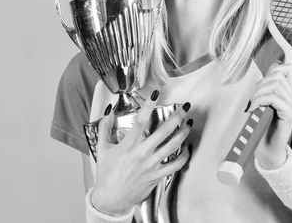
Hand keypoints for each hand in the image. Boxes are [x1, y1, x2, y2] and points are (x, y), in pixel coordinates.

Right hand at [91, 92, 191, 215]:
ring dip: (183, 133)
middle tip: (185, 107)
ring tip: (189, 123)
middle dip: (177, 117)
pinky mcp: (158, 175)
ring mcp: (151, 164)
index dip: (149, 106)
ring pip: (173, 146)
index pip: (141, 121)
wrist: (111, 198)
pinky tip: (187, 148)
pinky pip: (176, 165)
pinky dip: (184, 156)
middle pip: (163, 131)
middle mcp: (142, 153)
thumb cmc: (107, 174)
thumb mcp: (102, 148)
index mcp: (128, 145)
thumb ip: (105, 127)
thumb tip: (109, 110)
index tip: (156, 94)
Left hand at [250, 62, 291, 169]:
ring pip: (275, 85)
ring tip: (252, 104)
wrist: (268, 150)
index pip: (288, 69)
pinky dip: (260, 101)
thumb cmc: (264, 127)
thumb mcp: (264, 103)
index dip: (274, 68)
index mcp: (290, 93)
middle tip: (252, 99)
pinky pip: (273, 98)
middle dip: (260, 84)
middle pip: (278, 76)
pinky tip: (254, 109)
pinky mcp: (290, 114)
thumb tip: (266, 72)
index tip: (261, 81)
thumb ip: (267, 88)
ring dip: (258, 92)